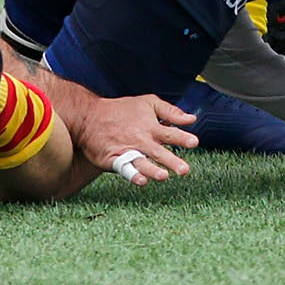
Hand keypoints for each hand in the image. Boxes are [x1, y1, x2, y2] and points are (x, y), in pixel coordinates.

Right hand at [73, 93, 195, 184]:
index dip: (182, 138)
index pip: (170, 133)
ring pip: (142, 163)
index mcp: (150, 126)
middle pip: (158, 152)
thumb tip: (192, 119)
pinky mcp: (113, 160)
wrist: (89, 116)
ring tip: (163, 176)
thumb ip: (170, 112)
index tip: (194, 142)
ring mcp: (127, 151)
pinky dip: (132, 174)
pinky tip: (141, 180)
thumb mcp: (147, 103)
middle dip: (171, 161)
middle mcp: (140, 140)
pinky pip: (124, 169)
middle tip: (184, 170)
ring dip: (152, 169)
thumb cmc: (122, 110)